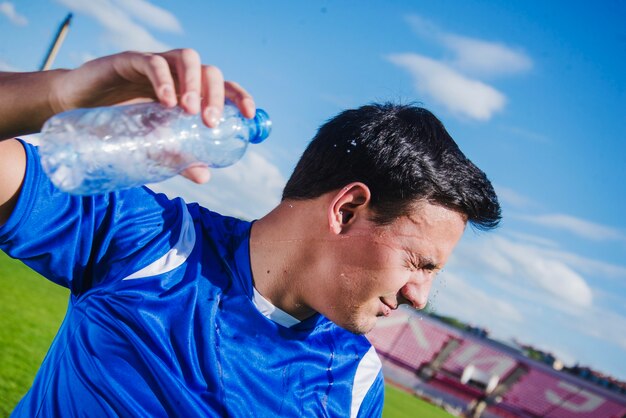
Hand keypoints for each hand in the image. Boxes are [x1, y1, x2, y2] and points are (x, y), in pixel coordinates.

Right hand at [50, 49, 254, 183]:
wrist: (74, 106)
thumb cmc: (120, 122)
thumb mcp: (152, 143)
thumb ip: (177, 158)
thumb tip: (205, 176)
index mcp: (188, 90)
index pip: (222, 86)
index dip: (239, 96)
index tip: (249, 115)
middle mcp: (176, 73)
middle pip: (209, 71)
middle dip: (215, 95)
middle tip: (210, 123)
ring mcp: (154, 63)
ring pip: (186, 59)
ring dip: (194, 83)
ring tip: (190, 111)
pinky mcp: (128, 61)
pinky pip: (152, 62)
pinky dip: (162, 79)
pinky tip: (166, 101)